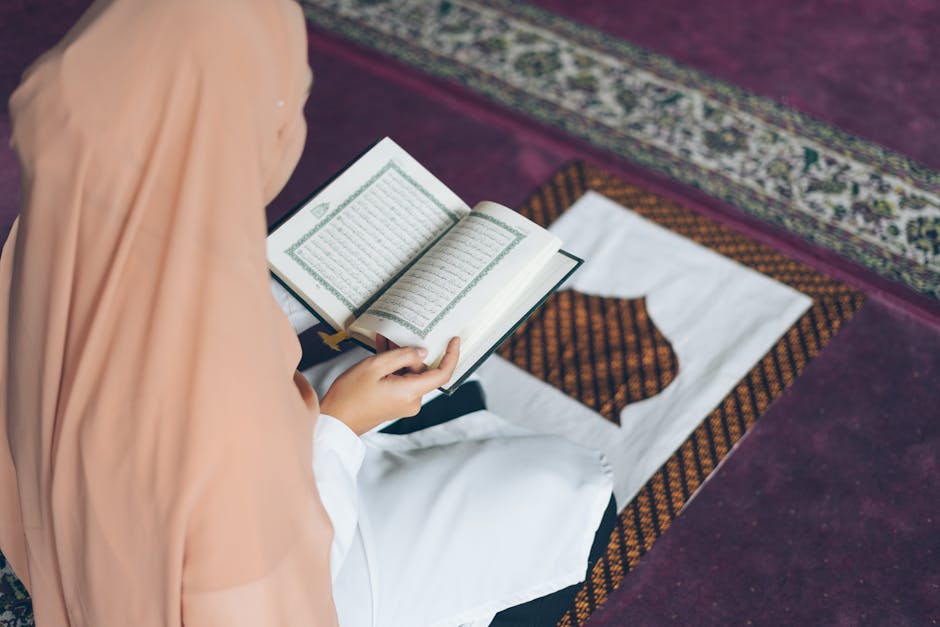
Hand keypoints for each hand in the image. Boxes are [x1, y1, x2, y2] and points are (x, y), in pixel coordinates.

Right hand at [319, 337, 459, 434]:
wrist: (334, 421)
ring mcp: (403, 403)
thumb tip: (422, 352)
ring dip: (399, 357)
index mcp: (411, 392)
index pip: (442, 374)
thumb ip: (402, 356)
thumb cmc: (350, 394)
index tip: (454, 340)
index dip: (451, 356)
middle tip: (399, 332)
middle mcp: (412, 401)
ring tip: (385, 339)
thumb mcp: (375, 366)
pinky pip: (400, 380)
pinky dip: (393, 367)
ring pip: (409, 373)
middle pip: (422, 370)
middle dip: (411, 352)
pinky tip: (382, 349)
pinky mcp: (394, 403)